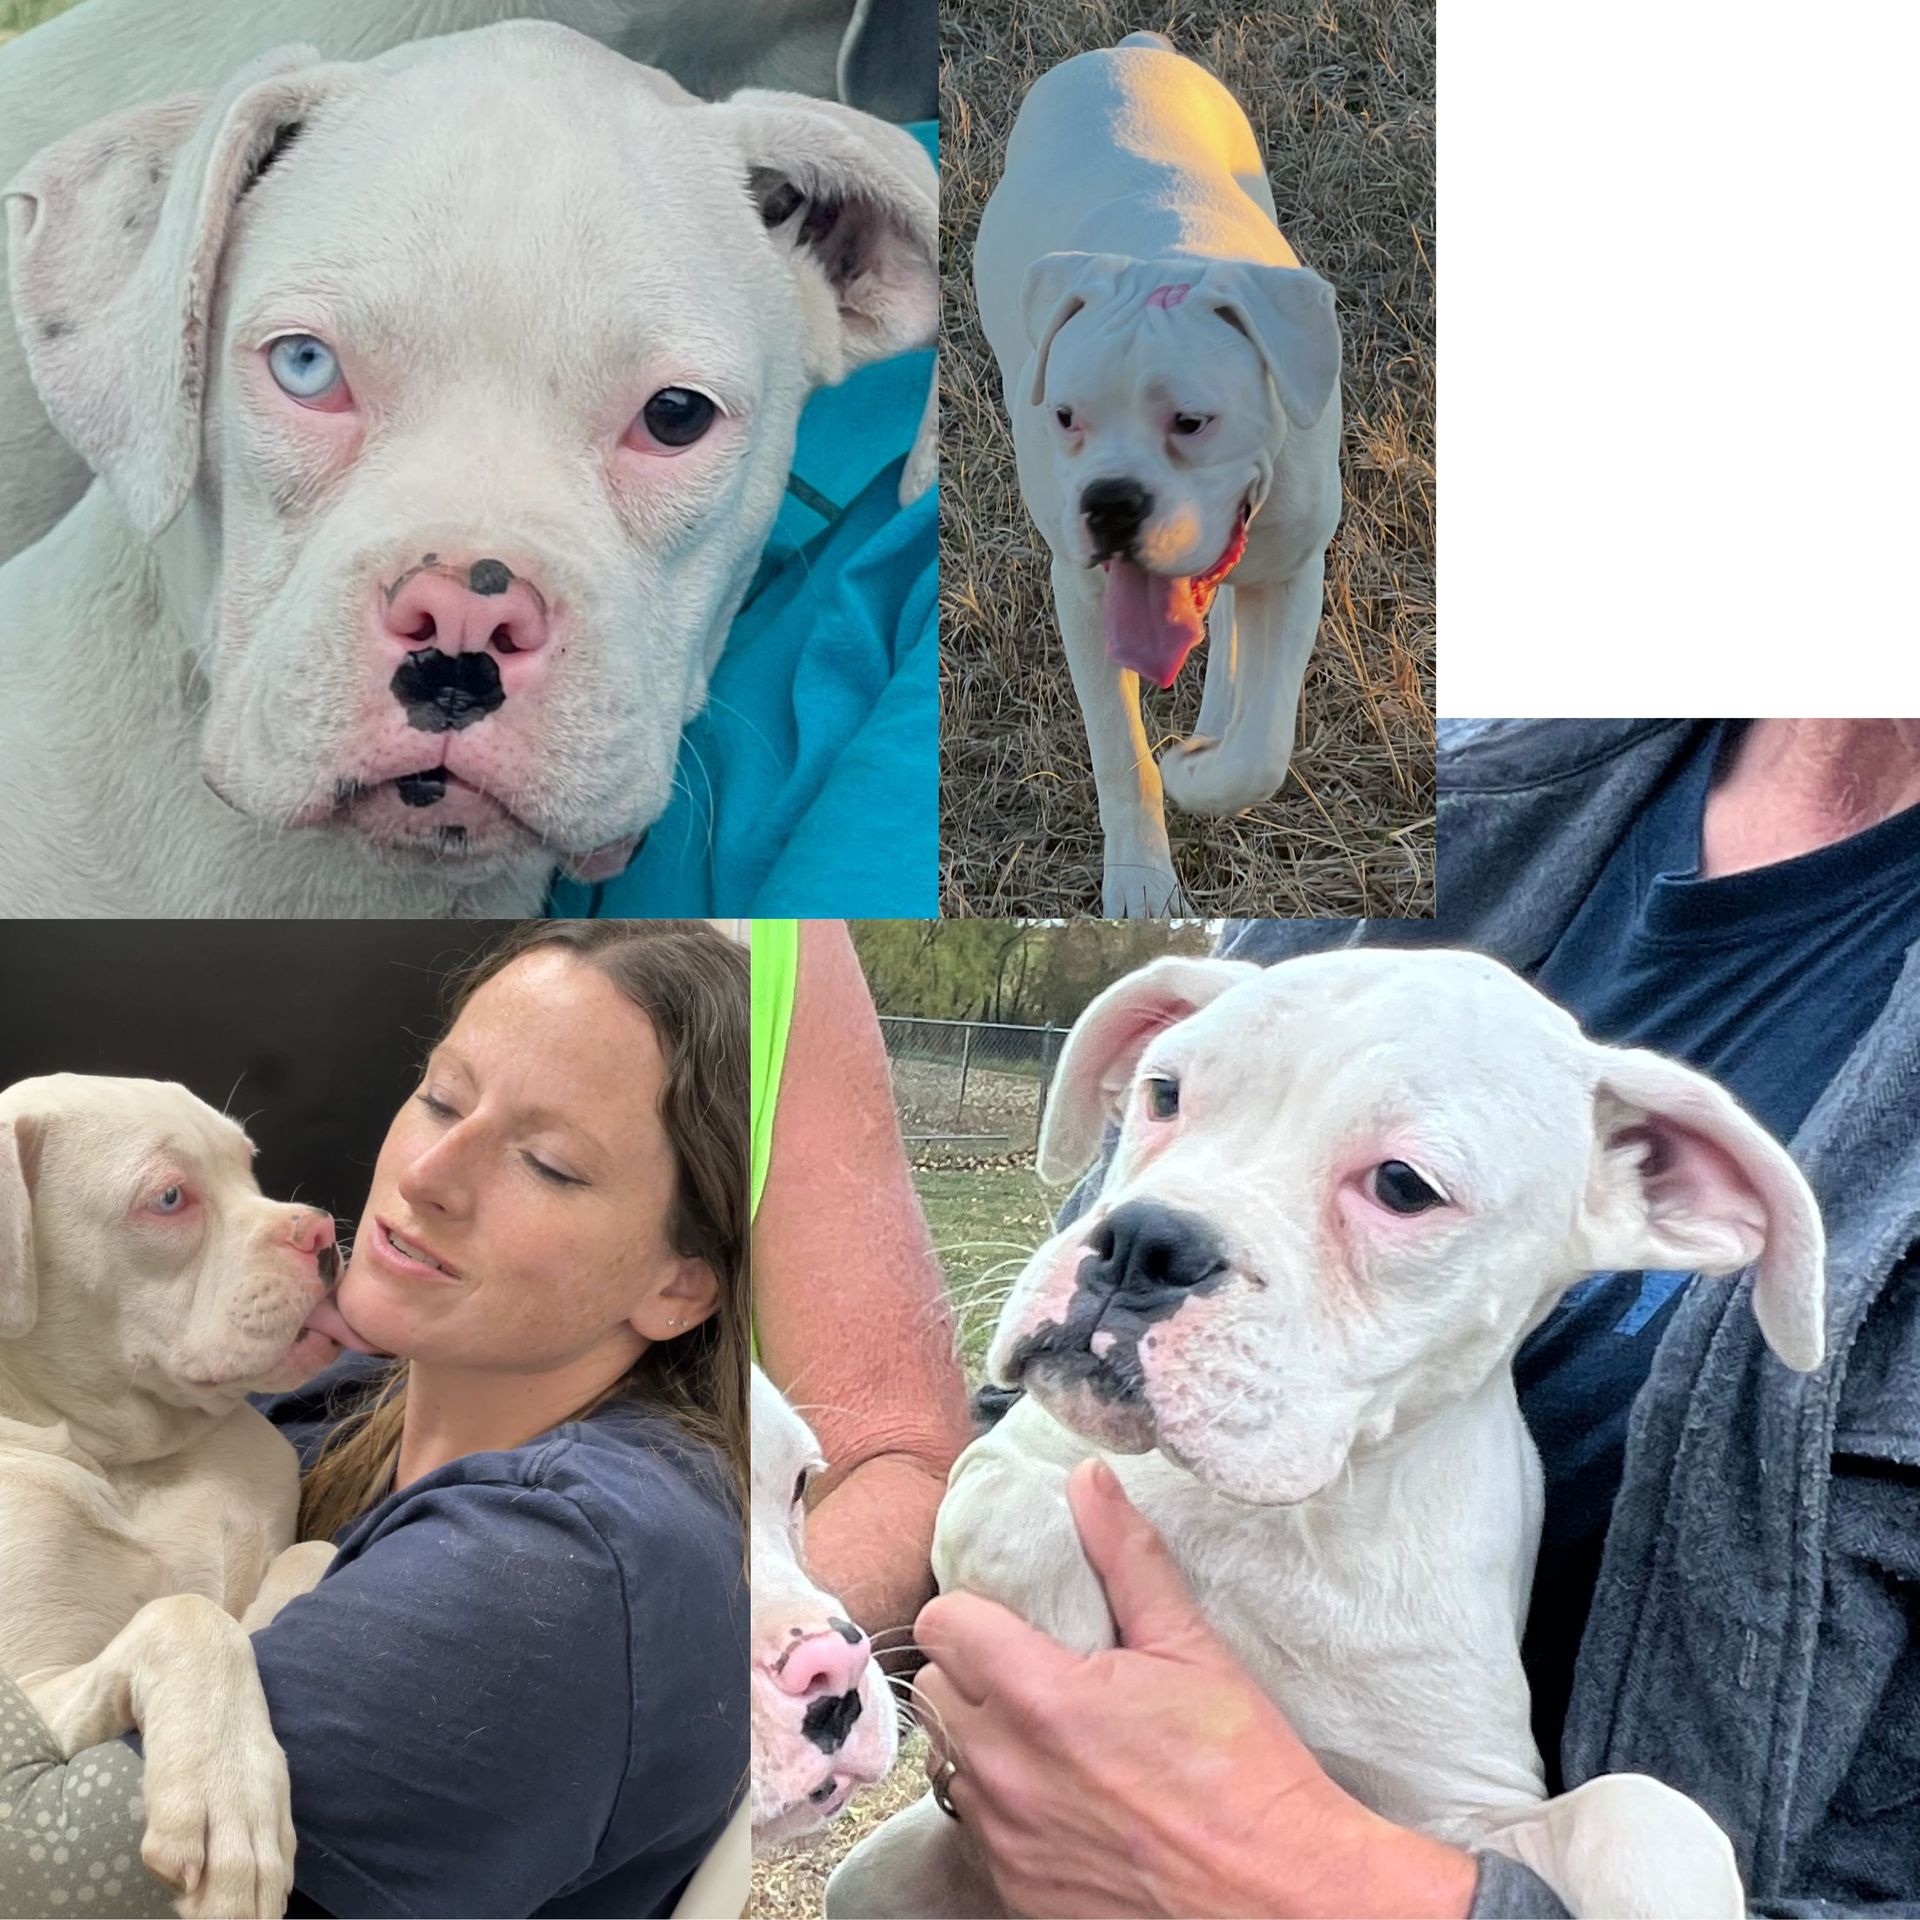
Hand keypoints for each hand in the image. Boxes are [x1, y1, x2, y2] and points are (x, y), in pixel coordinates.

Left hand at [914, 1458, 1477, 1918]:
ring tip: (1050, 1737)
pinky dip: (1005, 1810)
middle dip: (975, 1673)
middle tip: (1033, 1670)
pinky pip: (975, 1832)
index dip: (974, 1610)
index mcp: (1042, 1699)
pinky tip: (1063, 1799)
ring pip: (948, 1765)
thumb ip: (1126, 1556)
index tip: (1010, 1616)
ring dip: (984, 1743)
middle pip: (936, 1693)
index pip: (942, 1625)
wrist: (1281, 1899)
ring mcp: (1006, 1843)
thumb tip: (1088, 1479)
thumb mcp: (1191, 1648)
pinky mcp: (1016, 1895)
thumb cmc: (1245, 1774)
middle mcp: (1007, 1774)